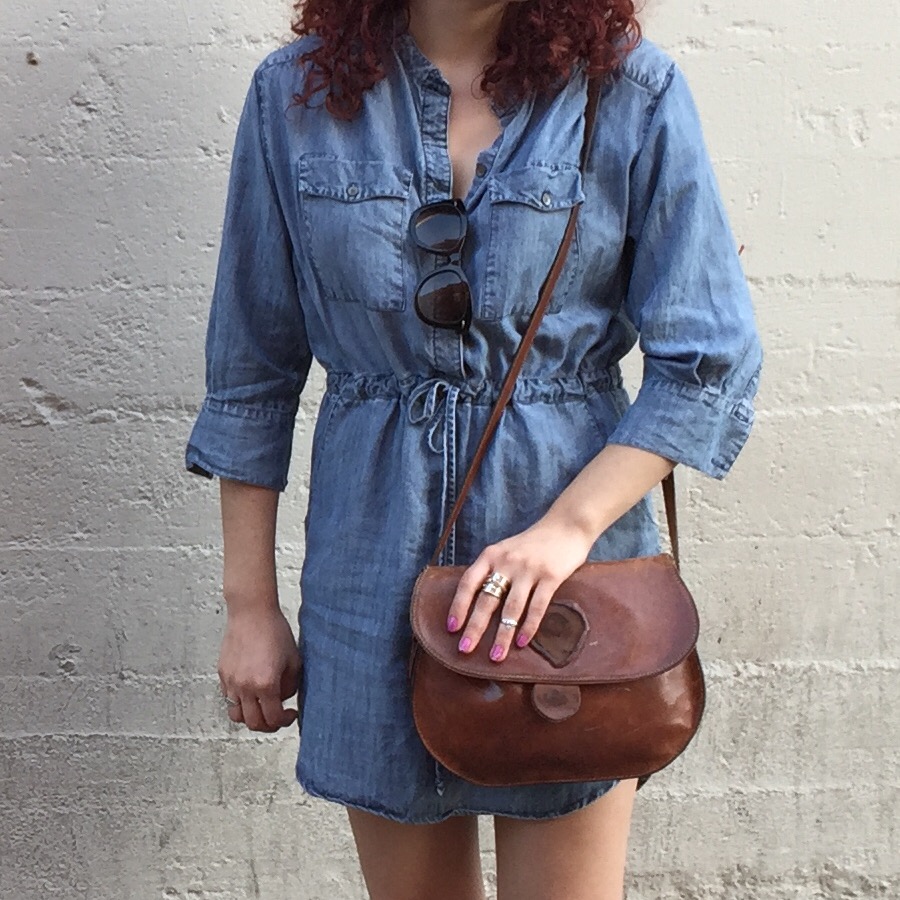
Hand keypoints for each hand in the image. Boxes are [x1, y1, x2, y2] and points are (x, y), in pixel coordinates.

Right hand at [218, 605, 299, 731]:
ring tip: (262, 708)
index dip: (285, 721)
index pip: (273, 718)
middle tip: (277, 717)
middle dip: (268, 725)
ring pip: (237, 716)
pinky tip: (251, 692)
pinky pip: (228, 698)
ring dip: (251, 717)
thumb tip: (284, 698)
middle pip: (253, 724)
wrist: (251, 612)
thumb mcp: (293, 659)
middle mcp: (245, 687)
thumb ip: (291, 685)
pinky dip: (240, 702)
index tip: (291, 714)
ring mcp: (231, 682)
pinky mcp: (222, 674)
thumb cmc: (274, 630)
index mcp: (266, 684)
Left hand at [446, 516, 595, 662]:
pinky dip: (529, 626)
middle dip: (475, 627)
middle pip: (487, 599)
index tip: (452, 627)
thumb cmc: (534, 543)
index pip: (469, 582)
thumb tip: (476, 604)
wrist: (567, 524)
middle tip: (465, 650)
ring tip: (496, 656)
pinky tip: (523, 643)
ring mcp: (529, 569)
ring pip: (511, 608)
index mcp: (491, 555)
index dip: (458, 606)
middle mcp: (507, 562)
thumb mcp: (506, 551)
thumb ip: (493, 571)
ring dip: (502, 635)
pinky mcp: (551, 576)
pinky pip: (537, 606)